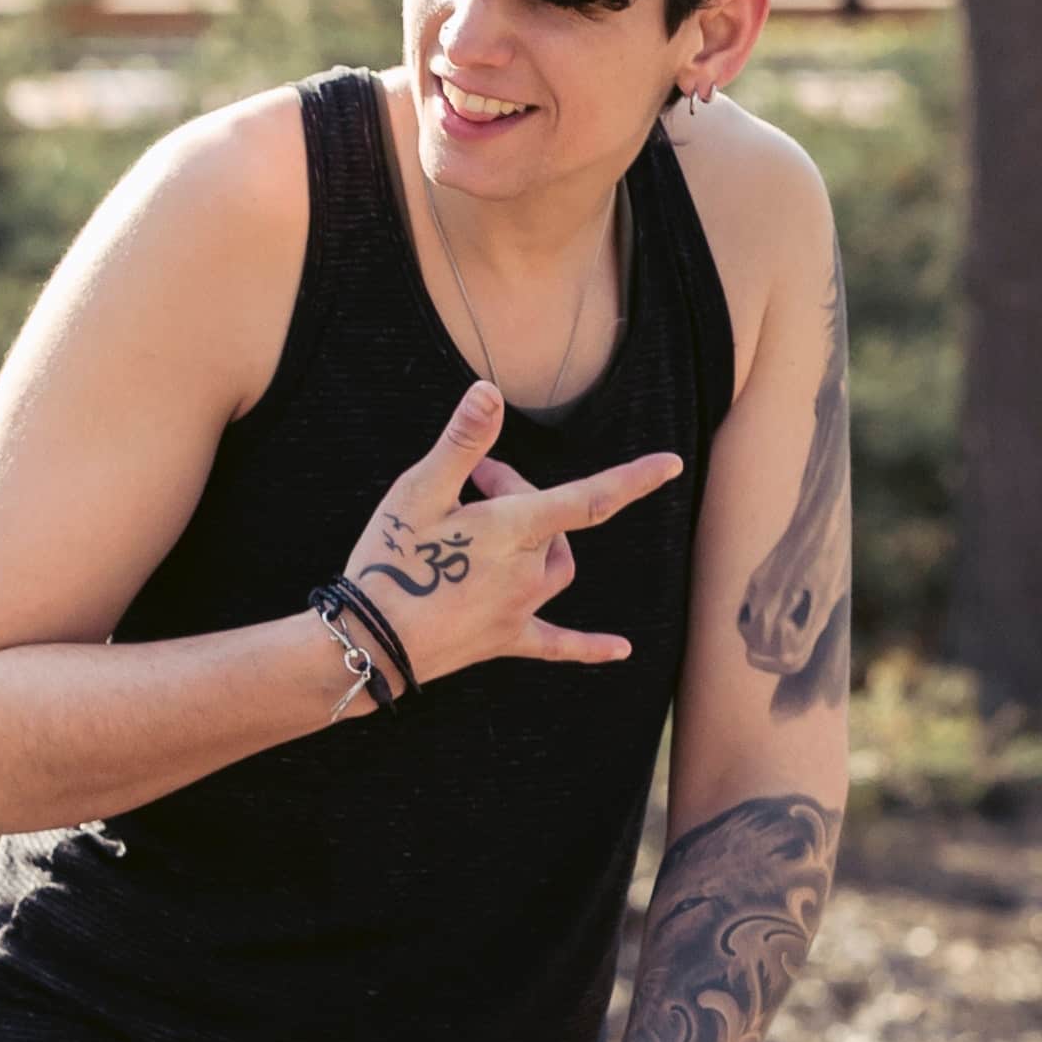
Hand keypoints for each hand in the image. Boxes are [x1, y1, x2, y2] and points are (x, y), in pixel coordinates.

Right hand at [339, 383, 681, 690]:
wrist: (369, 640)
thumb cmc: (390, 559)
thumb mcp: (419, 491)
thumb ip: (463, 441)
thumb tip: (489, 391)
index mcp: (514, 529)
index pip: (589, 498)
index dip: (633, 478)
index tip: (672, 463)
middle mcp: (528, 571)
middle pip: (553, 522)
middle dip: (519, 494)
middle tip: (468, 484)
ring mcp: (521, 610)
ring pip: (557, 568)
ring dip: (542, 541)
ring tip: (492, 528)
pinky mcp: (507, 639)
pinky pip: (558, 641)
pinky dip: (590, 644)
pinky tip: (621, 649)